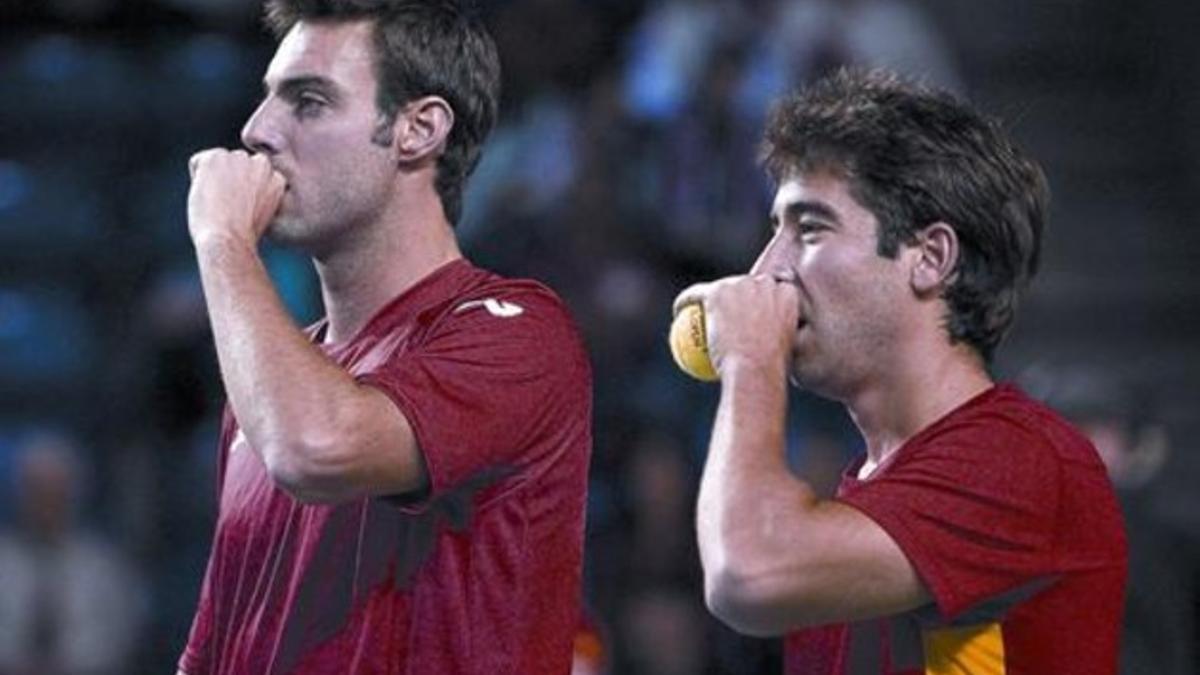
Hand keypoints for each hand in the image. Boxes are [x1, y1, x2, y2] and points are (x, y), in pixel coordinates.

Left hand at [187, 149, 285, 247]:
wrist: (229, 239)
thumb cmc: (243, 235)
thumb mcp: (262, 212)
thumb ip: (257, 194)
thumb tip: (240, 186)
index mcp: (276, 178)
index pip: (253, 175)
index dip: (242, 192)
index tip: (240, 209)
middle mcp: (261, 163)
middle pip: (236, 165)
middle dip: (228, 180)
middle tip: (227, 206)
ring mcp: (238, 158)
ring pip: (218, 161)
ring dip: (213, 178)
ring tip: (217, 203)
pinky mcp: (216, 157)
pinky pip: (197, 162)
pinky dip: (195, 179)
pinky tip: (206, 197)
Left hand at [674, 275, 800, 375]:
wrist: (756, 369)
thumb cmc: (769, 374)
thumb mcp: (783, 358)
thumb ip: (776, 341)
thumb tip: (764, 346)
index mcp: (787, 294)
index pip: (769, 290)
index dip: (757, 298)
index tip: (745, 313)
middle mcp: (765, 284)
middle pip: (745, 284)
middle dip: (735, 293)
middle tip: (720, 312)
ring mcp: (741, 285)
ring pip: (721, 286)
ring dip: (709, 294)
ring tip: (696, 308)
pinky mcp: (719, 290)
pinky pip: (696, 294)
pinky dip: (685, 301)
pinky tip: (677, 311)